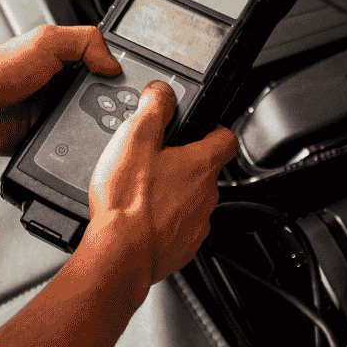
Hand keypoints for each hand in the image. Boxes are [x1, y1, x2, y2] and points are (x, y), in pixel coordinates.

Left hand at [0, 25, 121, 154]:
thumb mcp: (46, 42)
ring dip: (95, 130)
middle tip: (123, 114)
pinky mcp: (43, 140)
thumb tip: (115, 63)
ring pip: (89, 127)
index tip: (135, 88)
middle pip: (102, 100)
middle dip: (113, 108)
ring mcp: (52, 115)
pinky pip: (68, 148)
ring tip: (106, 133)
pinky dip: (75, 149)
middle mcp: (60, 88)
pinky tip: (81, 146)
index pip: (105, 68)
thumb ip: (86, 42)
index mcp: (64, 61)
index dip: (121, 77)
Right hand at [85, 81, 238, 286]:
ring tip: (141, 192)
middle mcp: (206, 194)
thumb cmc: (128, 202)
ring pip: (191, 200)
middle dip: (182, 164)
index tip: (203, 126)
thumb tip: (162, 91)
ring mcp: (197, 223)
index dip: (215, 128)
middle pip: (204, 170)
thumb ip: (153, 108)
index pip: (226, 138)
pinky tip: (140, 219)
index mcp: (200, 164)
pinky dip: (164, 222)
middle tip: (152, 161)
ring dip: (172, 194)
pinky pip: (179, 227)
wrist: (120, 254)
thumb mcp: (135, 138)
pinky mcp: (183, 247)